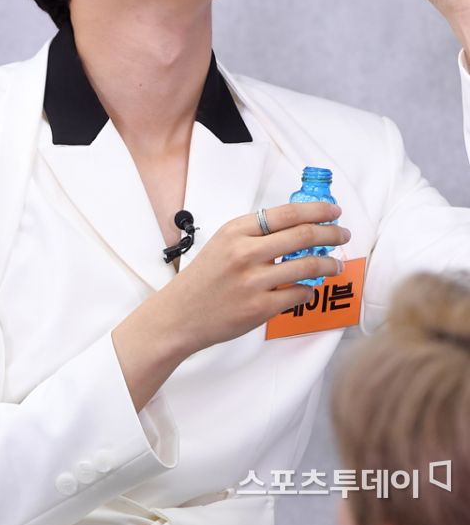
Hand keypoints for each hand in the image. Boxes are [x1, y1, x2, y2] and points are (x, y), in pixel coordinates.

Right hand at [159, 200, 348, 355]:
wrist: (181, 314)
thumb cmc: (204, 278)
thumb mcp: (223, 242)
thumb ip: (255, 233)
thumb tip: (298, 226)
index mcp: (236, 231)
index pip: (287, 213)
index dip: (317, 211)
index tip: (333, 212)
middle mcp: (246, 252)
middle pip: (303, 235)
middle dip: (331, 233)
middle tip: (343, 234)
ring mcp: (254, 281)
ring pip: (308, 266)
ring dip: (329, 264)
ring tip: (336, 264)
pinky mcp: (261, 307)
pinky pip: (299, 294)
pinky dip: (310, 290)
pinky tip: (309, 289)